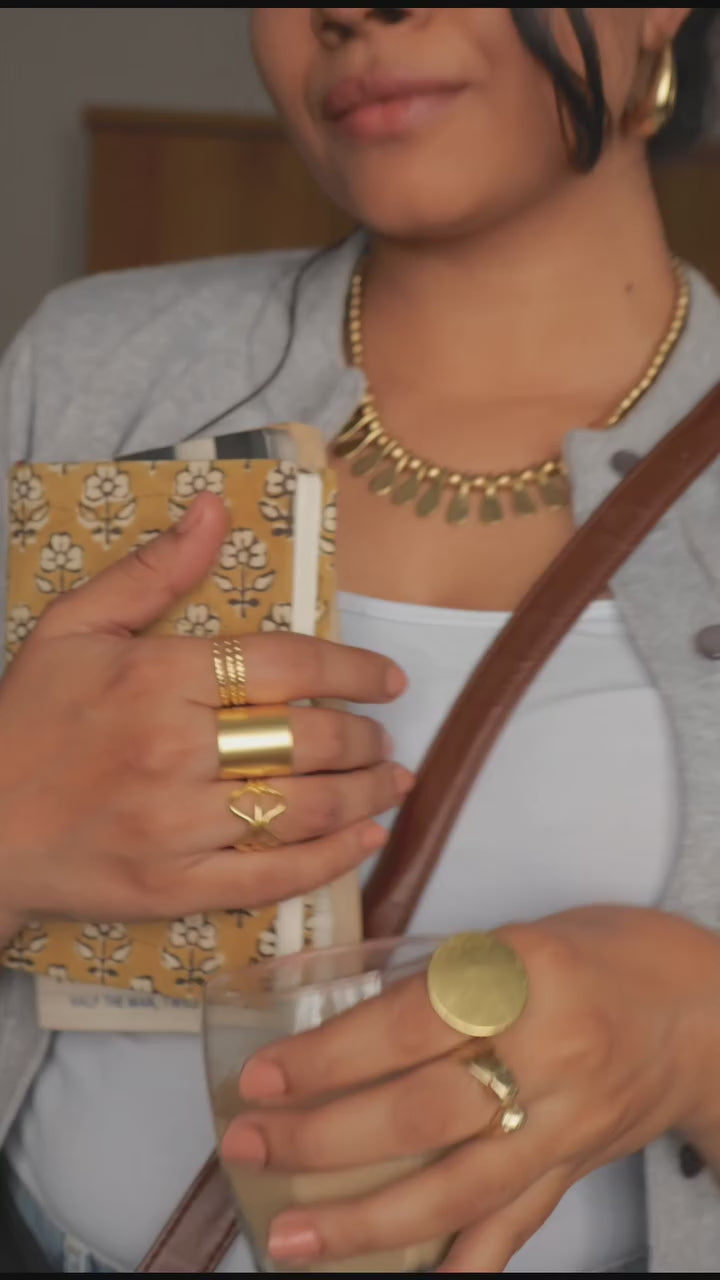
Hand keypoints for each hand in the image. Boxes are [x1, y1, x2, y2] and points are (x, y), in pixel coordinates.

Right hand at [0, 493, 409, 937]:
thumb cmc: (26, 719)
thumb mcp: (74, 628)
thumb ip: (151, 571)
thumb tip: (214, 509)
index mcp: (157, 677)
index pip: (287, 665)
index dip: (353, 670)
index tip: (388, 679)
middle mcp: (173, 749)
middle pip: (307, 739)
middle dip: (365, 738)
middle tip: (383, 737)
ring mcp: (174, 826)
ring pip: (302, 808)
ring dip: (365, 796)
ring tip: (392, 783)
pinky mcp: (172, 887)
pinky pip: (270, 877)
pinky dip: (331, 861)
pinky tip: (366, 841)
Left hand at [223, 905, 719, 1271]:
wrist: (700, 1008)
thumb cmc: (598, 953)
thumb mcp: (515, 937)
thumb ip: (440, 984)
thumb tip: (340, 1030)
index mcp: (524, 975)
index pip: (408, 1026)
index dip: (328, 1057)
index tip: (262, 1078)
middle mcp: (548, 1053)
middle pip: (424, 1113)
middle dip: (324, 1140)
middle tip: (251, 1146)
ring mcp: (567, 1121)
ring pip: (459, 1186)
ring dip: (367, 1221)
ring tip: (292, 1237)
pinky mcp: (578, 1166)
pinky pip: (515, 1225)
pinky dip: (460, 1263)